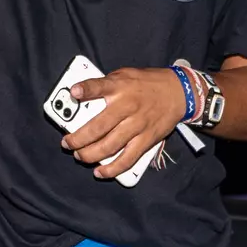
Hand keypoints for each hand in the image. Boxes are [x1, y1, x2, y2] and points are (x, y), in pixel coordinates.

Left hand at [61, 66, 186, 179]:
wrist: (179, 92)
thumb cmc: (146, 83)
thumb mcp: (124, 75)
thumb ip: (104, 85)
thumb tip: (80, 96)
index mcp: (120, 87)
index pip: (100, 86)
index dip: (86, 90)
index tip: (73, 93)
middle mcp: (128, 107)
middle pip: (98, 126)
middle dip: (78, 138)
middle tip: (67, 143)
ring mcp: (138, 125)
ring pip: (110, 146)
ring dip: (90, 154)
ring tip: (79, 156)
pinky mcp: (147, 140)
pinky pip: (128, 158)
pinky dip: (112, 168)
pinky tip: (100, 172)